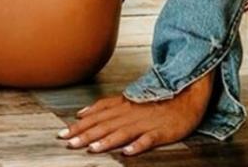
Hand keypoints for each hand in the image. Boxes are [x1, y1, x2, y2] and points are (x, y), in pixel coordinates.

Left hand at [56, 68, 215, 155]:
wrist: (185, 93)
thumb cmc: (154, 98)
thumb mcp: (126, 98)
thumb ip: (104, 105)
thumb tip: (81, 112)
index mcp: (121, 106)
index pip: (95, 116)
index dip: (79, 125)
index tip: (62, 133)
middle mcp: (130, 114)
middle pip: (104, 125)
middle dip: (85, 134)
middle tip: (69, 142)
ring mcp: (146, 123)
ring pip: (122, 132)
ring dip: (106, 141)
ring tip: (92, 149)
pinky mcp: (161, 131)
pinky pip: (148, 139)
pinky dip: (137, 145)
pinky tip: (127, 153)